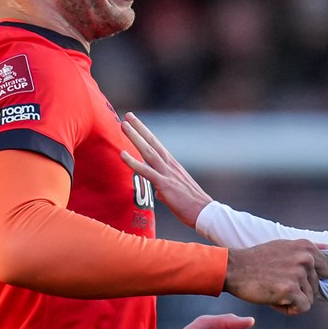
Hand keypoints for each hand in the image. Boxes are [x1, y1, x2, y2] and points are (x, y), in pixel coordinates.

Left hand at [120, 111, 212, 226]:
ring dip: (135, 137)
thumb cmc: (192, 206)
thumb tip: (157, 192)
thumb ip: (164, 189)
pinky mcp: (165, 184)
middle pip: (153, 143)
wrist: (205, 213)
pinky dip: (133, 162)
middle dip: (139, 128)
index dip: (146, 133)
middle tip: (128, 115)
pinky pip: (146, 171)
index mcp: (173, 166)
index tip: (136, 122)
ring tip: (123, 125)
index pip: (157, 146)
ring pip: (148, 151)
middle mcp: (170, 166)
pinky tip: (122, 154)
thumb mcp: (176, 194)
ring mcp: (168, 174)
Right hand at [225, 239, 327, 314]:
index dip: (313, 279)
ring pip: (310, 299)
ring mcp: (298, 274)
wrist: (233, 269)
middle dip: (300, 291)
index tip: (296, 278)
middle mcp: (305, 258)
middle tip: (278, 283)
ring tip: (274, 289)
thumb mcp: (286, 246)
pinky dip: (288, 309)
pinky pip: (302, 308)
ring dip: (293, 300)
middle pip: (317, 287)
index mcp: (306, 247)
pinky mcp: (290, 290)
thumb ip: (310, 250)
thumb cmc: (258, 260)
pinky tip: (274, 299)